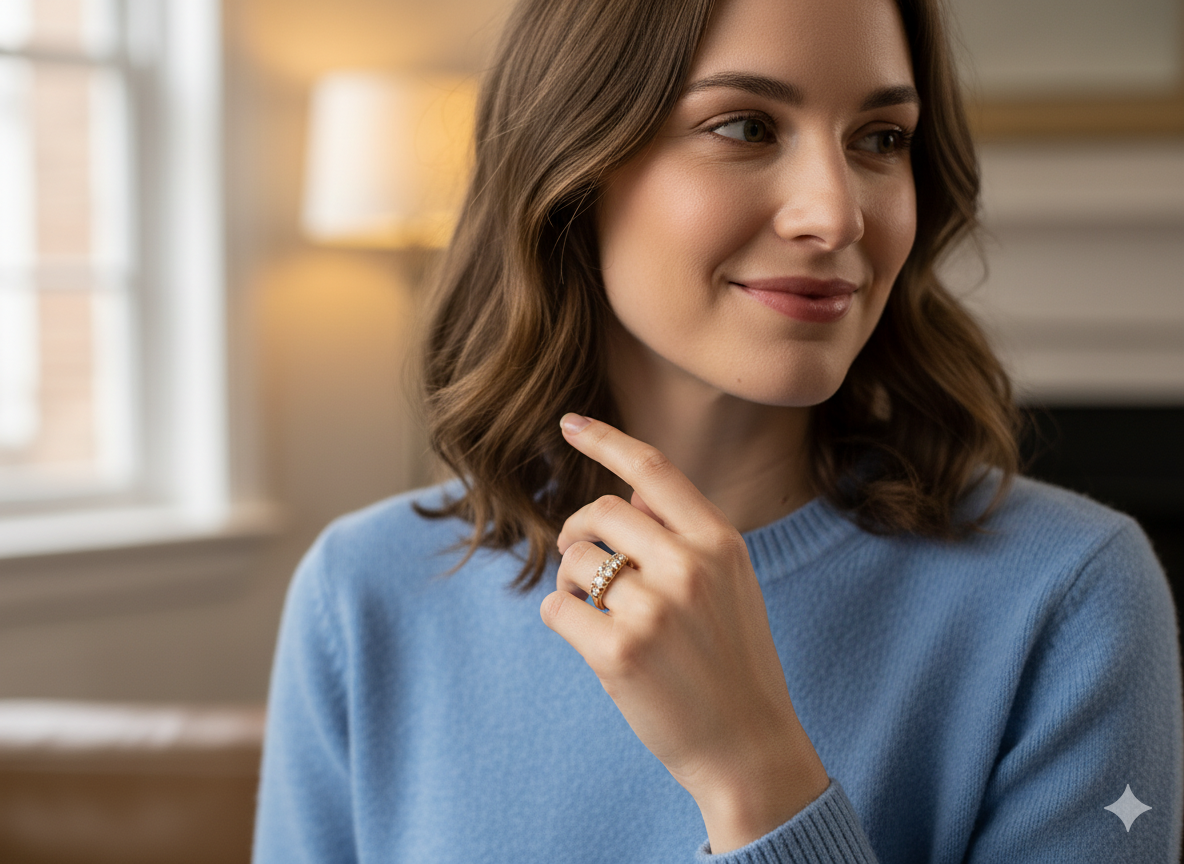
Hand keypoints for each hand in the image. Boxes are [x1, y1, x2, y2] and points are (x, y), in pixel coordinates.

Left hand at [540, 414, 829, 853]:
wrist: (749, 749)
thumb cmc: (734, 664)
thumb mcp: (730, 587)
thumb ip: (685, 538)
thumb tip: (629, 500)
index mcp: (721, 543)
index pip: (654, 471)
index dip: (606, 439)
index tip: (570, 422)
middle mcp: (690, 566)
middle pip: (602, 513)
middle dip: (577, 531)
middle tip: (578, 557)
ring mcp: (654, 609)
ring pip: (574, 562)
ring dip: (572, 582)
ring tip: (597, 612)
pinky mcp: (619, 652)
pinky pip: (558, 609)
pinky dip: (562, 619)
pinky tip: (590, 641)